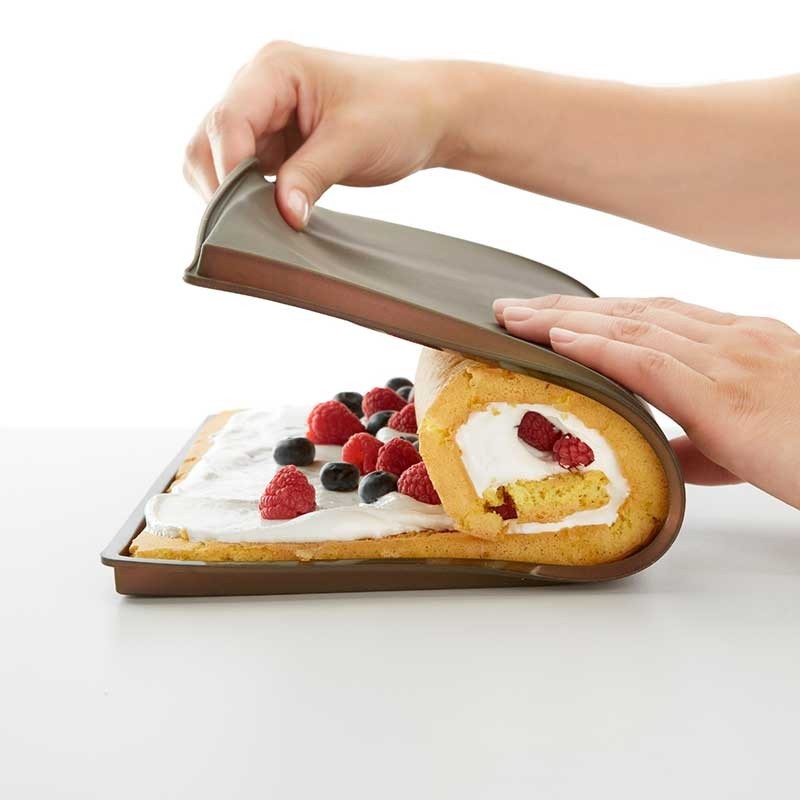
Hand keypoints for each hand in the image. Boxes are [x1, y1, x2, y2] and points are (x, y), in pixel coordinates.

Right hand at [183, 42, 452, 227]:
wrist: (428, 116)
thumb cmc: (398, 112)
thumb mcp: (354, 144)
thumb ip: (310, 177)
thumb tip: (282, 215)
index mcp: (275, 69)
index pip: (228, 120)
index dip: (229, 169)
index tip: (243, 212)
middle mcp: (260, 87)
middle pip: (210, 140)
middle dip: (222, 185)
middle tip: (248, 225)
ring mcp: (264, 116)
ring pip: (218, 159)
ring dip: (232, 194)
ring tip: (261, 221)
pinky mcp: (275, 143)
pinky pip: (242, 173)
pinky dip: (247, 197)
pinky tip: (267, 215)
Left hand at [493, 295, 799, 508]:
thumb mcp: (749, 440)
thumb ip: (700, 438)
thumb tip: (660, 448)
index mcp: (740, 342)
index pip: (652, 316)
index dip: (596, 312)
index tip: (551, 314)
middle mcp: (730, 338)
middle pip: (630, 311)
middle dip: (566, 308)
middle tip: (513, 308)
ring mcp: (728, 358)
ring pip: (628, 327)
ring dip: (564, 320)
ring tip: (514, 319)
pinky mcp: (724, 392)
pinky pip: (646, 360)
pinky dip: (597, 347)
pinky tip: (558, 340)